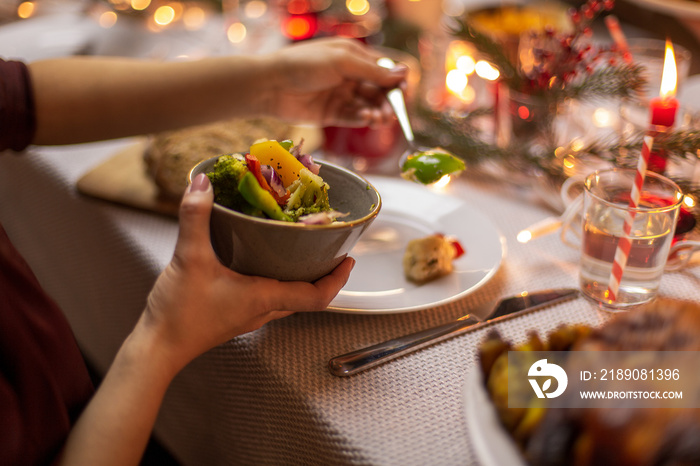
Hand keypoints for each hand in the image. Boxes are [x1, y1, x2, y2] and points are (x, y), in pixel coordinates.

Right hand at [139, 174, 353, 371]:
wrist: (157, 347)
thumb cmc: (178, 313)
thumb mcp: (188, 258)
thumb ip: (195, 217)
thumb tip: (202, 183)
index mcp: (264, 299)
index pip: (317, 296)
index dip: (337, 279)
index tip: (349, 259)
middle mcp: (263, 310)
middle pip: (307, 296)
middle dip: (323, 274)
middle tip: (329, 249)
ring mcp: (249, 316)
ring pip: (287, 298)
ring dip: (300, 277)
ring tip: (301, 250)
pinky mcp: (235, 315)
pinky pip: (268, 298)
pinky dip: (276, 280)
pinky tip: (260, 261)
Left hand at [266, 37, 407, 127]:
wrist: (271, 85)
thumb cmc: (304, 64)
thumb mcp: (342, 61)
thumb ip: (373, 70)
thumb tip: (404, 73)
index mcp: (353, 57)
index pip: (383, 70)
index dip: (396, 82)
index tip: (404, 94)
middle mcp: (349, 76)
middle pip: (378, 91)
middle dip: (388, 102)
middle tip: (392, 113)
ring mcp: (340, 95)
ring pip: (368, 106)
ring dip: (377, 113)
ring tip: (379, 119)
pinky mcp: (331, 114)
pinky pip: (353, 118)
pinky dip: (363, 119)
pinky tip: (367, 119)